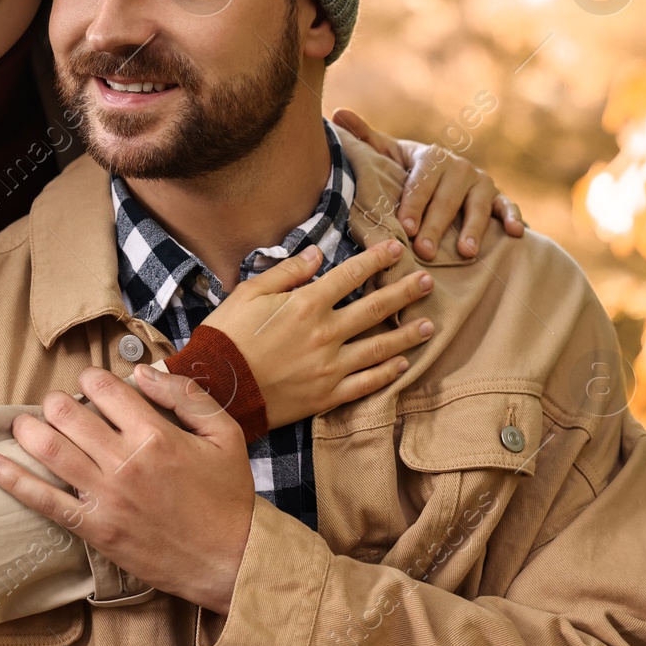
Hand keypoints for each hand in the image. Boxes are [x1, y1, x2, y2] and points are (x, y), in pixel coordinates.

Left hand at [0, 365, 253, 614]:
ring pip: (50, 450)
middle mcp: (126, 461)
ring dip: (27, 429)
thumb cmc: (229, 496)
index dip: (90, 379)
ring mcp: (107, 496)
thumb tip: (142, 371)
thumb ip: (185, 395)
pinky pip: (44, 501)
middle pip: (68, 415)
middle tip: (58, 407)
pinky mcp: (95, 528)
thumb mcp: (224, 434)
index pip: (104, 388)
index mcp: (156, 434)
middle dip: (56, 403)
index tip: (90, 385)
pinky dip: (13, 480)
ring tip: (21, 424)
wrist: (232, 560)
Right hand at [199, 240, 434, 427]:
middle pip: (375, 309)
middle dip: (404, 292)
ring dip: (407, 335)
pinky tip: (403, 365)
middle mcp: (325, 334)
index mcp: (306, 305)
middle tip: (428, 282)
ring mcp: (330, 367)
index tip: (397, 250)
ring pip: (380, 348)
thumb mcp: (248, 294)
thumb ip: (286, 272)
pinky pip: (367, 383)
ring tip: (428, 325)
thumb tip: (317, 253)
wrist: (216, 388)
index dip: (376, 260)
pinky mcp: (327, 395)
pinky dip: (388, 373)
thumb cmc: (226, 336)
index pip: (350, 275)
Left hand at [332, 107, 525, 259]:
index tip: (404, 227)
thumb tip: (337, 111)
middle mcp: (458, 167)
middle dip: (437, 224)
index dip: (414, 204)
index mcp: (430, 158)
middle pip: (448, 198)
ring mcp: (481, 182)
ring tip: (465, 253)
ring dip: (473, 228)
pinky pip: (508, 206)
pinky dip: (513, 217)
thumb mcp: (388, 157)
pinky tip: (515, 233)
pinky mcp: (499, 197)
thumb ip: (365, 139)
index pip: (421, 181)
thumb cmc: (408, 172)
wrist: (442, 175)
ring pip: (479, 205)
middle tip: (426, 250)